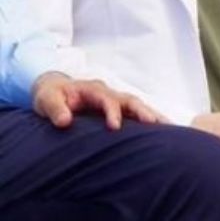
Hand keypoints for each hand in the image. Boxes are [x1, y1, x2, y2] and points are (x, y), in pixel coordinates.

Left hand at [31, 73, 159, 129]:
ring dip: (154, 116)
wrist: (55, 91)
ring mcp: (116, 101)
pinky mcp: (120, 110)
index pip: (106, 99)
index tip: (115, 127)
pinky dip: (152, 120)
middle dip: (143, 111)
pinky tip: (166, 131)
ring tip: (171, 128)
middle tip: (155, 123)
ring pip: (139, 106)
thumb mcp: (46, 100)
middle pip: (131, 100)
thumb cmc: (51, 96)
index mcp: (93, 89)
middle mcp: (109, 93)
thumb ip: (55, 110)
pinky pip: (138, 114)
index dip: (112, 112)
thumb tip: (64, 122)